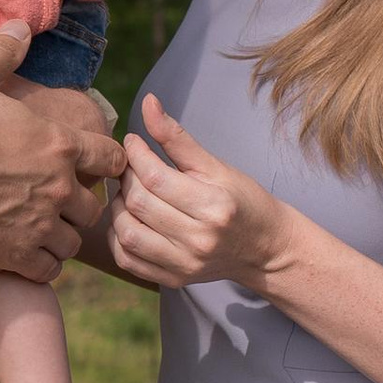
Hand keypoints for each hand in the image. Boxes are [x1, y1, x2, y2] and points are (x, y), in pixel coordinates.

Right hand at [0, 29, 119, 280]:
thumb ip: (3, 52)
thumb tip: (21, 24)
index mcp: (60, 145)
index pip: (112, 157)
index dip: (108, 162)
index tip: (96, 166)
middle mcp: (60, 188)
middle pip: (94, 206)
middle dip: (80, 205)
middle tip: (59, 202)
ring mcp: (42, 225)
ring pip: (74, 241)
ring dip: (62, 236)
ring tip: (43, 230)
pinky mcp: (19, 256)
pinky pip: (49, 269)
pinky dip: (42, 265)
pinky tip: (27, 254)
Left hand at [107, 94, 294, 290]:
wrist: (265, 248)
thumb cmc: (242, 200)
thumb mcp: (216, 166)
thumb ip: (177, 137)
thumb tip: (149, 102)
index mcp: (213, 206)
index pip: (155, 178)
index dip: (136, 154)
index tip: (133, 141)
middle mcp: (198, 239)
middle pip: (138, 203)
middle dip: (125, 177)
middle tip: (129, 165)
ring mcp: (184, 264)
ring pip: (127, 232)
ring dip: (117, 207)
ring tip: (127, 191)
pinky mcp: (173, 280)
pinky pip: (128, 259)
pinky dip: (117, 236)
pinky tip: (127, 218)